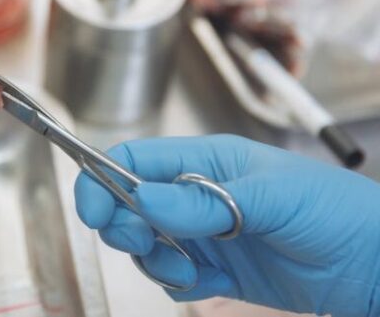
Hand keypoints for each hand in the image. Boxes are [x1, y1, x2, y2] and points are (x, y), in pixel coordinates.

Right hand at [75, 135, 379, 316]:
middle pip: (128, 204)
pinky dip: (183, 286)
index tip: (93, 211)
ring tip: (194, 271)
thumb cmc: (338, 212)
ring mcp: (205, 233)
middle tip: (146, 242)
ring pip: (147, 245)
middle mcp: (197, 195)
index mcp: (207, 161)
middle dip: (125, 226)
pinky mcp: (216, 269)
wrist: (377, 268)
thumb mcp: (273, 197)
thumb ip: (206, 201)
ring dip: (158, 261)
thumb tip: (144, 198)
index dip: (103, 179)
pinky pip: (173, 277)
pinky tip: (215, 284)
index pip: (136, 159)